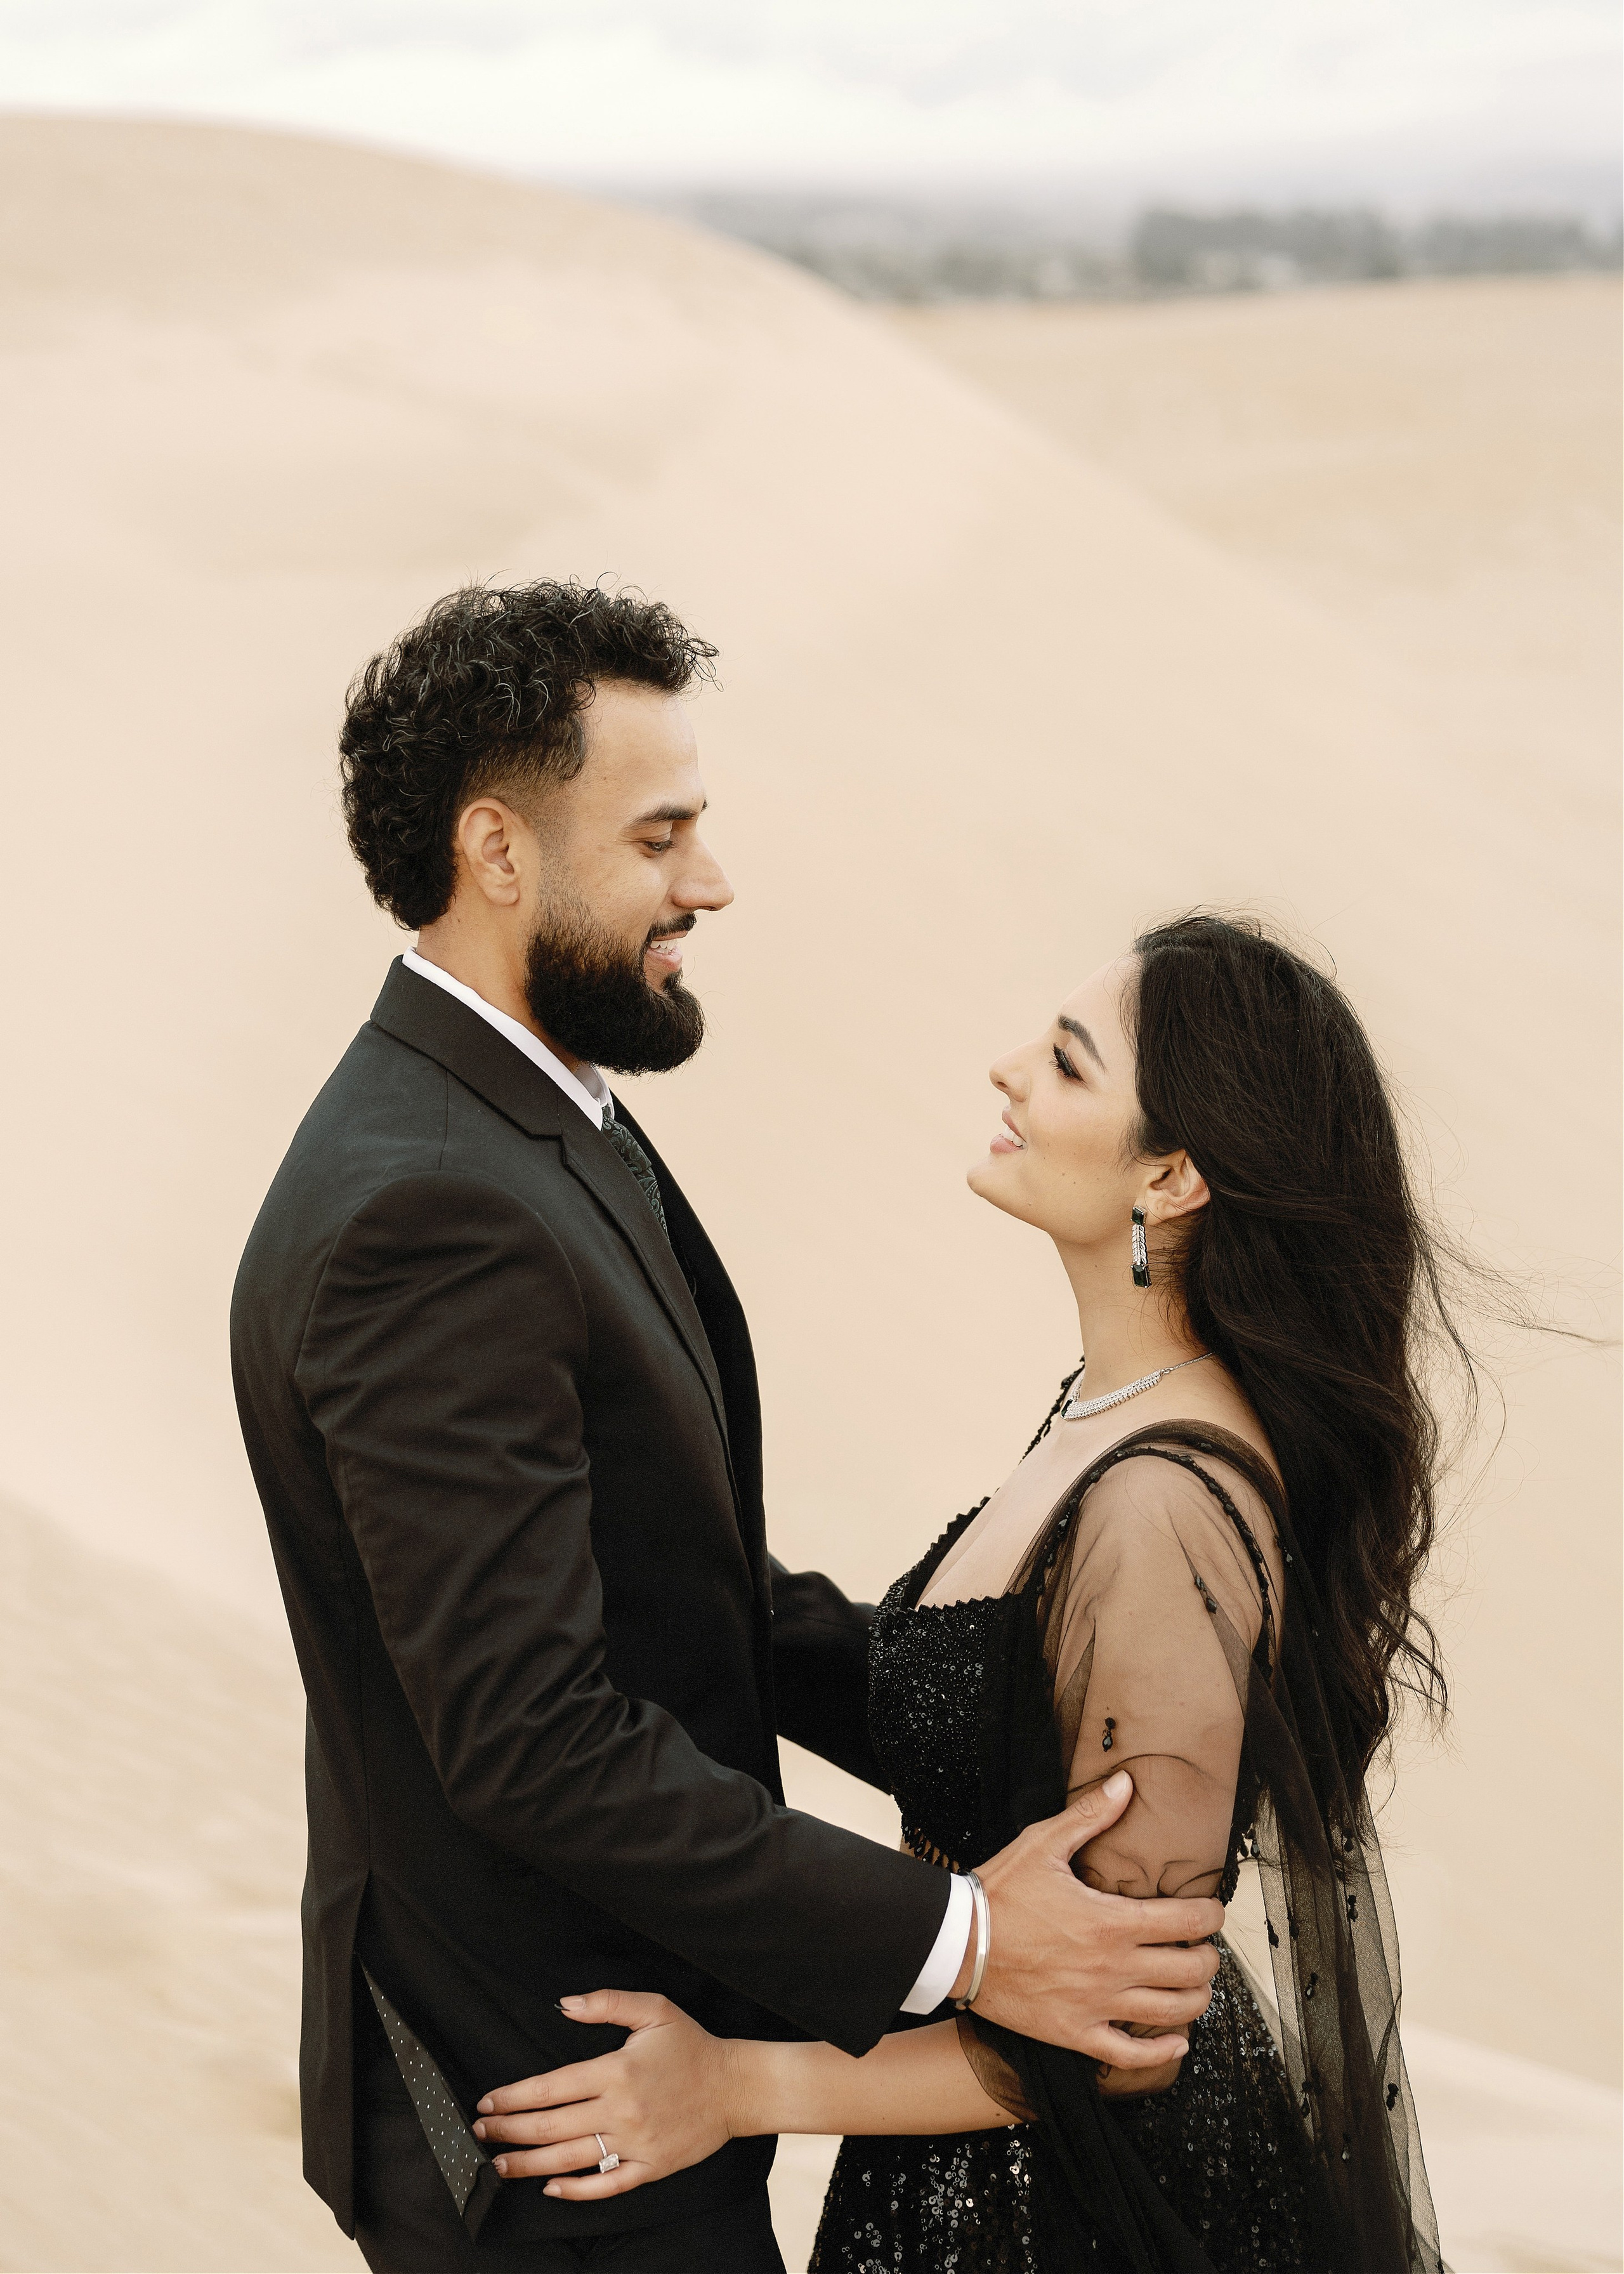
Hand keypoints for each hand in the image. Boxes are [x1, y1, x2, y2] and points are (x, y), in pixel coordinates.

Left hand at [474, 1993, 735, 2200]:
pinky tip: (550, 2188)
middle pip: (552, 2126)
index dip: (513, 2098)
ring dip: (529, 2164)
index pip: (551, 2087)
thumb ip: (606, 2002)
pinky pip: (606, 2185)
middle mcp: (621, 2110)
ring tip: (499, 2165)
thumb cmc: (691, 2046)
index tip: (487, 2103)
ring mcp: (635, 2143)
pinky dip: (575, 2190)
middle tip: (481, 2134)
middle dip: (510, 2131)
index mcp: (617, 2070)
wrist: (734, 2086)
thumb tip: (562, 2004)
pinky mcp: (650, 2167)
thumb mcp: (653, 2009)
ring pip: (571, 2159)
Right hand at [962, 1770, 1221, 2068]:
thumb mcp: (1042, 1844)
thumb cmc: (999, 1893)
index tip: (1211, 1910)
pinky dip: (1162, 2052)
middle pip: (1189, 1970)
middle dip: (1207, 1957)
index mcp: (1111, 1921)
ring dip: (1195, 1999)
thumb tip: (1125, 1783)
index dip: (1210, 1915)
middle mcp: (1112, 1967)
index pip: (1186, 1921)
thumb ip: (1089, 1815)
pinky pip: (1131, 2055)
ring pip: (1171, 2012)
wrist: (956, 1944)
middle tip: (1203, 1947)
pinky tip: (1176, 2042)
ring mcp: (1096, 2005)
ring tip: (1195, 1985)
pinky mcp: (1075, 2033)